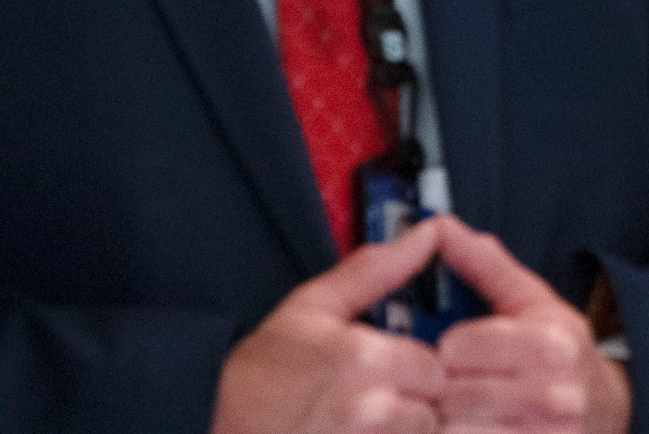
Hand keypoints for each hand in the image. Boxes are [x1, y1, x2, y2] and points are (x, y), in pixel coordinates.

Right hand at [211, 219, 449, 433]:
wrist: (212, 418)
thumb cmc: (260, 370)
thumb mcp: (314, 305)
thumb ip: (377, 270)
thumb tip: (426, 234)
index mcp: (364, 359)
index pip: (436, 367)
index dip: (419, 368)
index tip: (395, 370)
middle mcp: (367, 409)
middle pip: (433, 410)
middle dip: (415, 405)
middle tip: (379, 400)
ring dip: (400, 433)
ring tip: (364, 424)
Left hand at [435, 218, 631, 433]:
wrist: (609, 407)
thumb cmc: (563, 352)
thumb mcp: (533, 301)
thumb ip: (485, 265)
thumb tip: (441, 227)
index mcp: (549, 344)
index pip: (459, 348)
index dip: (447, 348)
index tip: (454, 352)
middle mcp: (553, 393)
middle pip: (455, 392)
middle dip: (445, 388)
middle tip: (453, 385)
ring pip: (458, 430)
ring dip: (450, 422)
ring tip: (462, 410)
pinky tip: (475, 427)